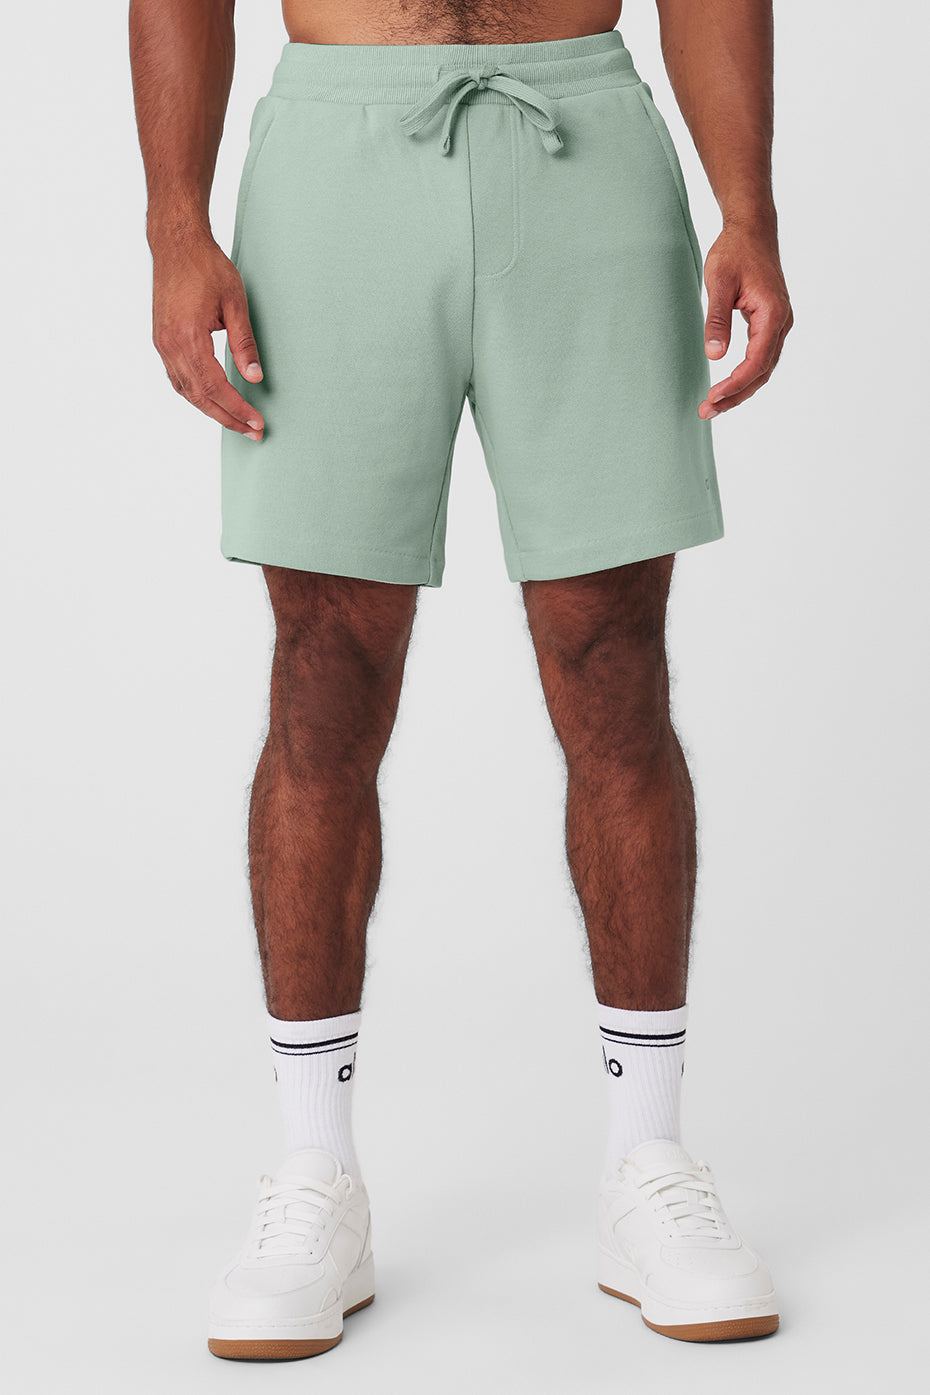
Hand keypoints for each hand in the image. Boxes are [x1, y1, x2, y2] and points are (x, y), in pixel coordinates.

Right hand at [151, 234, 264, 439]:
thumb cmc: (206, 266)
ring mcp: (162, 344)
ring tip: (237, 421)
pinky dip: (197, 394)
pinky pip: (178, 378)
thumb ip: (244, 344)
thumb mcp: (235, 303)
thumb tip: (254, 377)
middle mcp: (170, 345)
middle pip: (199, 396)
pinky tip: (213, 400)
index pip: (215, 387)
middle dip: (228, 417)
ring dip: (212, 410)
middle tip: (252, 432)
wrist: (176, 243)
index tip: (256, 423)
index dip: (237, 409)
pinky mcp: (161, 340)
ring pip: (186, 391)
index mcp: (187, 336)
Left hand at [698, 221, 793, 418]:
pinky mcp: (770, 323)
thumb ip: (716, 320)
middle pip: (762, 372)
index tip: (712, 397)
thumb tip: (715, 356)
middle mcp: (781, 322)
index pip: (757, 361)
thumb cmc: (735, 251)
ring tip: (713, 405)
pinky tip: (727, 386)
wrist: (752, 229)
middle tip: (707, 411)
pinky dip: (745, 375)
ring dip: (740, 389)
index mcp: (772, 313)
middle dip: (736, 395)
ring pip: (763, 368)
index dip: (735, 384)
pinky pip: (761, 357)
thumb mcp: (718, 283)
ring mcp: (778, 323)